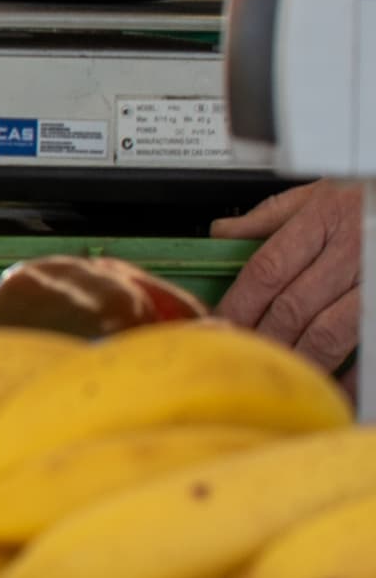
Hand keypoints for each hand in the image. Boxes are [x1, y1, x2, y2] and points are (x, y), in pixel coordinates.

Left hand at [215, 183, 362, 376]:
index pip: (267, 269)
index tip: (218, 326)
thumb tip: (223, 233)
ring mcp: (374, 279)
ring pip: (327, 332)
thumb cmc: (368, 198)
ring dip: (297, 358)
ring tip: (275, 372)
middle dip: (261, 337)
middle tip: (240, 357)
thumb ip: (271, 215)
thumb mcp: (322, 192)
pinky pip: (367, 346)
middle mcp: (352, 250)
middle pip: (292, 307)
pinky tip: (329, 386)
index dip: (239, 304)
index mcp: (323, 218)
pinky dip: (348, 373)